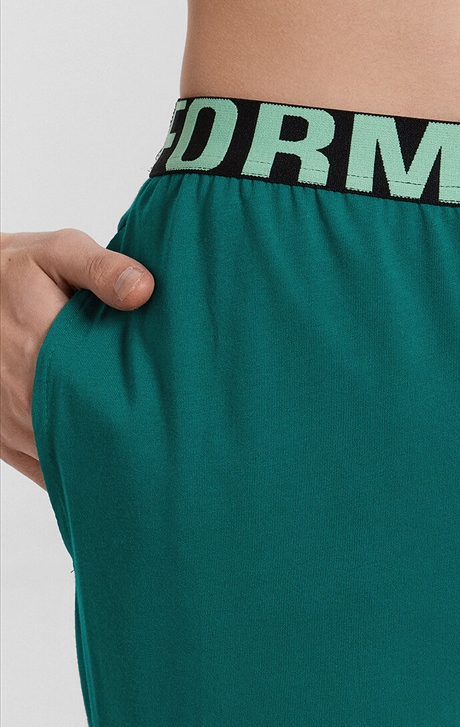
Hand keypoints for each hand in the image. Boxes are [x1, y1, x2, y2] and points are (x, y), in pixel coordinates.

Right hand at [0, 228, 154, 489]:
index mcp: (40, 347)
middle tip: (173, 458)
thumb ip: (101, 269)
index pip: (101, 398)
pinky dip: (73, 473)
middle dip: (128, 448)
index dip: (139, 418)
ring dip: (101, 464)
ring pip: (63, 461)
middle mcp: (21, 393)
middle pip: (87, 439)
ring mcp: (7, 422)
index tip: (174, 426)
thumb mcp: (58, 253)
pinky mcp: (0, 439)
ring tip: (147, 468)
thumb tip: (144, 289)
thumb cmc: (17, 270)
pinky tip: (107, 473)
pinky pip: (41, 470)